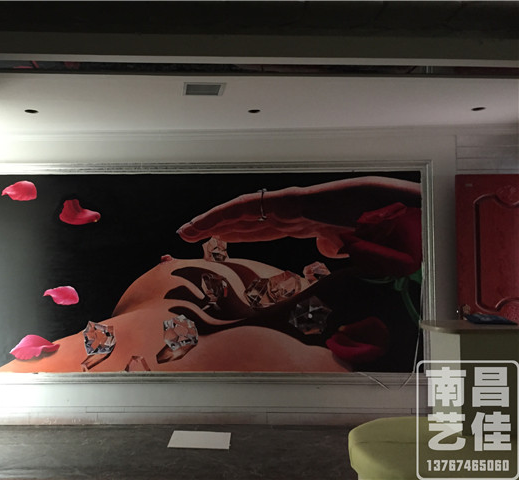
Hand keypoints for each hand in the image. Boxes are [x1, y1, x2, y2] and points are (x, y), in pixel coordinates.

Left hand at [177, 176, 420, 257]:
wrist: (394, 208)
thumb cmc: (376, 226)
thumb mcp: (355, 248)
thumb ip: (338, 248)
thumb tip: (327, 249)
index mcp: (302, 221)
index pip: (262, 228)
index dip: (238, 233)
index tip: (218, 242)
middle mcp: (291, 211)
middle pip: (246, 219)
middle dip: (217, 226)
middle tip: (189, 234)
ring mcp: (290, 205)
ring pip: (242, 212)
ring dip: (213, 221)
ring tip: (188, 229)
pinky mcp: (290, 202)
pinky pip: (253, 208)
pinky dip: (228, 214)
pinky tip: (209, 223)